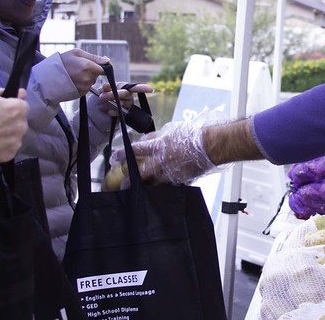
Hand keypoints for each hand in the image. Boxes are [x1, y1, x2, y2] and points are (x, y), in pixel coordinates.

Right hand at [0, 85, 28, 164]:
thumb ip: (4, 91)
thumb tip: (18, 93)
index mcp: (19, 109)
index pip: (23, 105)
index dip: (12, 105)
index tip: (1, 108)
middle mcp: (22, 126)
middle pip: (20, 122)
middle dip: (10, 120)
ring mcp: (16, 143)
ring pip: (15, 136)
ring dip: (7, 134)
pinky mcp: (8, 155)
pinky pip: (9, 149)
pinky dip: (2, 147)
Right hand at [59, 48, 108, 96]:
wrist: (48, 77)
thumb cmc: (62, 62)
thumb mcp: (77, 53)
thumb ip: (94, 57)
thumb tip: (107, 60)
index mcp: (87, 66)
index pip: (104, 69)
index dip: (100, 66)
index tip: (94, 65)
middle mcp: (87, 78)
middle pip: (97, 75)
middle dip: (92, 71)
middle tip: (79, 68)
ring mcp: (84, 87)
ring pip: (92, 81)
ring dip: (87, 78)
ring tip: (74, 74)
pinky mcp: (81, 93)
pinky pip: (86, 88)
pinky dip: (82, 84)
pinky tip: (73, 80)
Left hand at [95, 81, 153, 116]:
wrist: (96, 114)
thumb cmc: (100, 101)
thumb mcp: (101, 92)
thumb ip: (105, 88)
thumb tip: (106, 85)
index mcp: (123, 88)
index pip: (134, 87)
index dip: (142, 88)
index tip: (150, 89)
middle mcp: (127, 97)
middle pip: (126, 94)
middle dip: (113, 94)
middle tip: (102, 97)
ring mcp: (126, 106)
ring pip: (123, 103)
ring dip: (112, 103)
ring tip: (103, 104)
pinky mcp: (124, 115)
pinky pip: (121, 113)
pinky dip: (114, 111)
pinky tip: (109, 112)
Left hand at [110, 110, 226, 185]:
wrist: (210, 146)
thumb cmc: (192, 135)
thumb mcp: (170, 130)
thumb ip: (154, 137)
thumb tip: (143, 141)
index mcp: (159, 147)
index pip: (137, 150)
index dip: (124, 154)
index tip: (114, 158)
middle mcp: (163, 161)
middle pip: (141, 173)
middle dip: (130, 180)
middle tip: (123, 185)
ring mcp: (171, 173)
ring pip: (154, 185)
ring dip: (146, 188)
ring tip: (139, 192)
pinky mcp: (181, 181)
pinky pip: (169, 187)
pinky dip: (163, 189)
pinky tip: (158, 193)